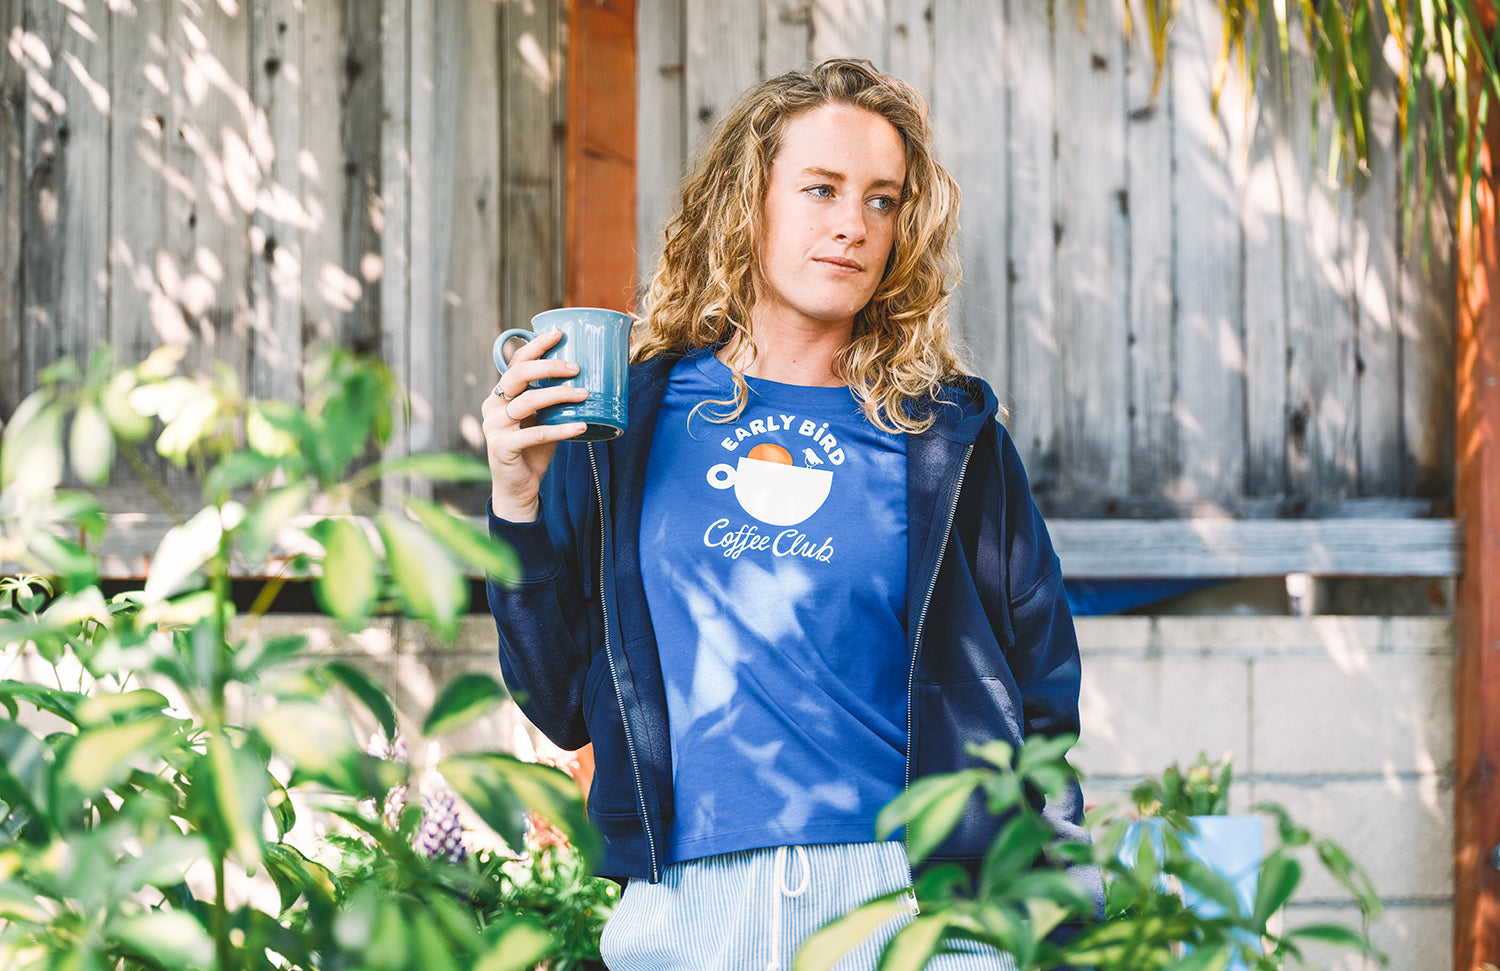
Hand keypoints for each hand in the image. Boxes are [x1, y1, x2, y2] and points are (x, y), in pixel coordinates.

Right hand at [482, 328, 589, 522]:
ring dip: (558, 396)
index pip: (515, 362)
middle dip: (548, 367)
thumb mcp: (544, 420)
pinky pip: (535, 434)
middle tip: (575, 367)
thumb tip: (586, 378)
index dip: (535, 346)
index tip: (558, 333)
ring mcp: (494, 427)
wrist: (519, 488)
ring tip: (584, 394)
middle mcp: (493, 406)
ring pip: (527, 402)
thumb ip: (554, 401)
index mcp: (500, 395)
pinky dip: (560, 430)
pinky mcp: (502, 447)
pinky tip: (581, 427)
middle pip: (518, 376)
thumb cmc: (533, 450)